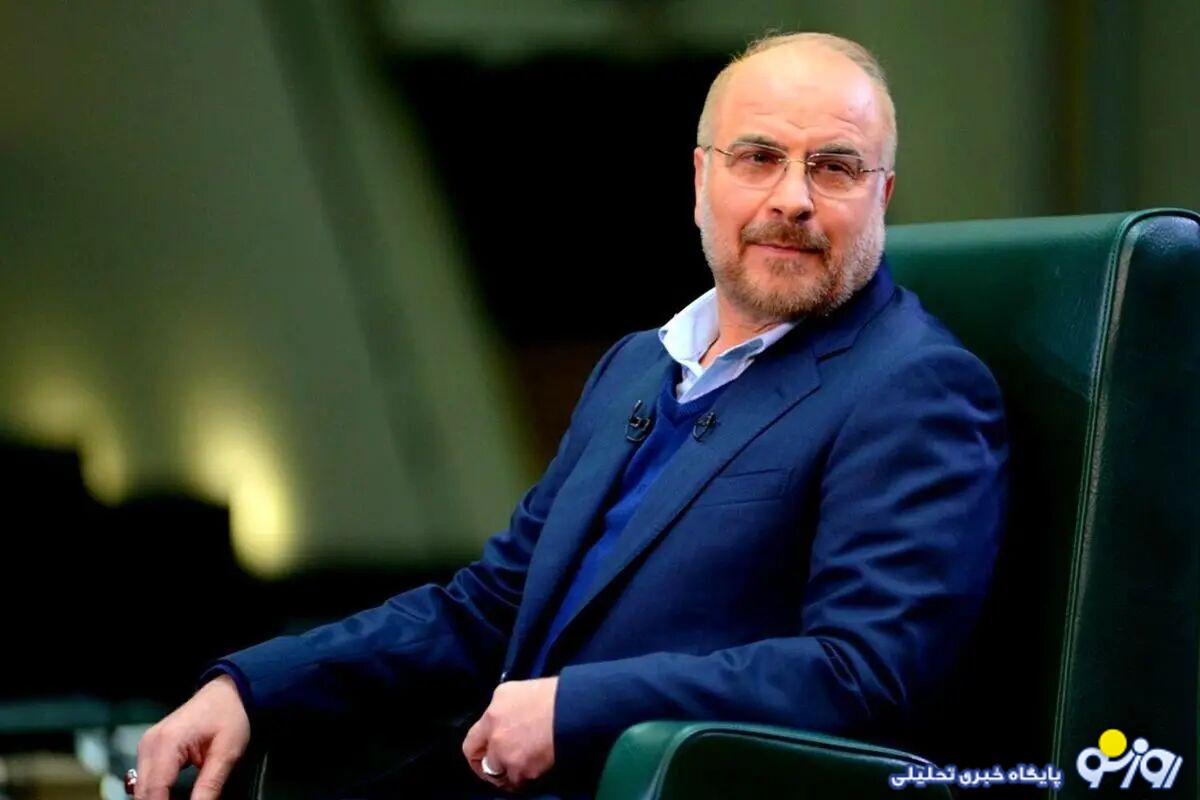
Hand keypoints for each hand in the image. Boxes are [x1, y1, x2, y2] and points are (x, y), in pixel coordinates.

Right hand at [135, 674, 250, 799]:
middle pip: (143, 793)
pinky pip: (145, 779)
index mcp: (167, 743)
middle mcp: (150, 744)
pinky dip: (153, 793)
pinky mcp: (149, 749)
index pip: (155, 791)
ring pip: (141, 788)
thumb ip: (210, 786)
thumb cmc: (229, 716)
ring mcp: (146, 745)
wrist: (226, 693)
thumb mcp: (227, 753)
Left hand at [462, 677, 557, 791]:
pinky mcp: (522, 768)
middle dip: (494, 769)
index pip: (472, 742)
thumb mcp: (516, 692)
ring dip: (512, 774)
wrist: (573, 708)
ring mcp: (506, 753)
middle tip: (506, 769)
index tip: (486, 759)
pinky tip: (536, 770)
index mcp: (492, 712)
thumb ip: (502, 711)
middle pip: (485, 763)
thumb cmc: (552, 695)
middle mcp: (494, 734)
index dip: (478, 755)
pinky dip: (526, 778)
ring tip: (526, 768)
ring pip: (501, 775)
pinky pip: (519, 781)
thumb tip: (502, 724)